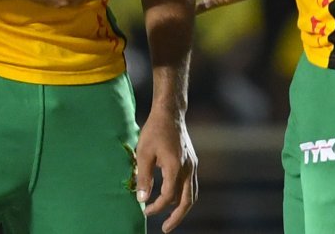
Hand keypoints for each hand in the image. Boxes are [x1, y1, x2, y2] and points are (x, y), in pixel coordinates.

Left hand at [135, 110, 197, 231]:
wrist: (170, 112)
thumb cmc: (154, 130)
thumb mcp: (143, 153)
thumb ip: (143, 177)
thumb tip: (142, 198)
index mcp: (175, 166)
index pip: (168, 195)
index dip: (157, 207)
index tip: (145, 210)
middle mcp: (187, 168)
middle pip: (187, 201)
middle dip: (176, 217)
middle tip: (166, 229)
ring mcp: (192, 165)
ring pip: (192, 194)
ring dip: (182, 208)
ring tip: (170, 218)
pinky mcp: (192, 161)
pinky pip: (191, 185)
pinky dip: (183, 195)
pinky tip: (172, 198)